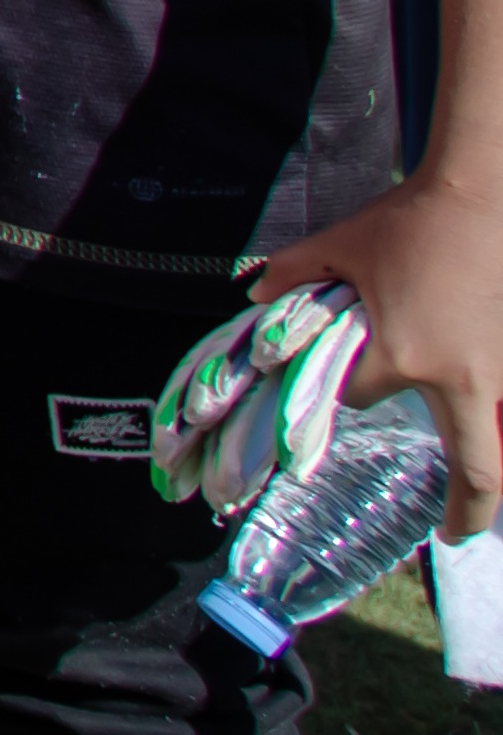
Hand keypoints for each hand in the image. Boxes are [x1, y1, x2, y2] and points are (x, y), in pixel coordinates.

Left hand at [270, 170, 502, 542]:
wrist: (481, 196)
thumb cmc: (408, 223)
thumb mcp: (339, 248)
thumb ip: (293, 276)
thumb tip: (255, 293)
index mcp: (404, 356)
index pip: (360, 395)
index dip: (345, 389)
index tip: (340, 379)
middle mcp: (458, 376)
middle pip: (477, 469)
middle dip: (467, 513)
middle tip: (453, 538)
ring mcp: (499, 370)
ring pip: (493, 435)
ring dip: (486, 470)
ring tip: (476, 505)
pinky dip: (494, 421)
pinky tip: (488, 432)